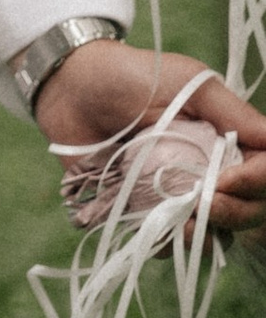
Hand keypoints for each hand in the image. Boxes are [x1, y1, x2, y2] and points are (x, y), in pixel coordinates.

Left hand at [32, 41, 265, 233]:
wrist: (69, 85)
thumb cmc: (131, 74)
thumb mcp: (190, 82)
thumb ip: (233, 113)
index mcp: (227, 140)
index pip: (264, 173)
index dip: (258, 183)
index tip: (230, 179)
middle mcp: (209, 171)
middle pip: (246, 210)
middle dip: (234, 214)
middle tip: (207, 204)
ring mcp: (177, 193)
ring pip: (210, 232)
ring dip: (203, 235)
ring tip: (181, 224)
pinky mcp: (142, 209)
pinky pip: (165, 240)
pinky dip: (167, 243)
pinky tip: (158, 232)